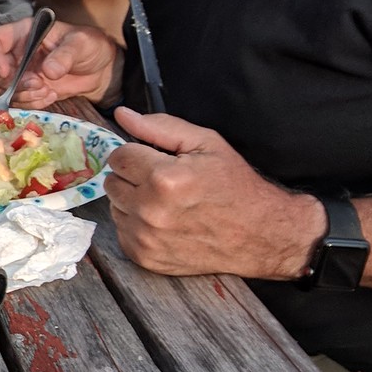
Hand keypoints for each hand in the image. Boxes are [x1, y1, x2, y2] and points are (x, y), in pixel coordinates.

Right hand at [0, 19, 120, 107]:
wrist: (100, 69)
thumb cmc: (89, 46)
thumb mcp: (80, 43)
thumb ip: (65, 55)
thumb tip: (49, 71)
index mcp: (21, 33)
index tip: (6, 72)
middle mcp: (14, 53)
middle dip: (10, 83)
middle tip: (37, 84)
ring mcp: (18, 74)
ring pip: (0, 89)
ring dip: (21, 96)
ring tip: (47, 91)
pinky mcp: (26, 91)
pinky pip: (16, 102)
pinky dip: (31, 103)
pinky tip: (50, 96)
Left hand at [106, 108, 322, 279]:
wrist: (260, 234)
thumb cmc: (235, 185)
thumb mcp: (206, 144)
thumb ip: (160, 127)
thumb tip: (121, 114)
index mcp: (163, 178)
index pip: (118, 156)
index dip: (137, 154)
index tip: (155, 160)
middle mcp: (150, 210)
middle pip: (112, 182)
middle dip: (133, 177)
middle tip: (162, 181)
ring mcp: (145, 238)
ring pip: (114, 207)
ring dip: (133, 202)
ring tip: (165, 203)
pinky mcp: (144, 257)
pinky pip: (122, 232)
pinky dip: (137, 225)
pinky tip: (164, 222)